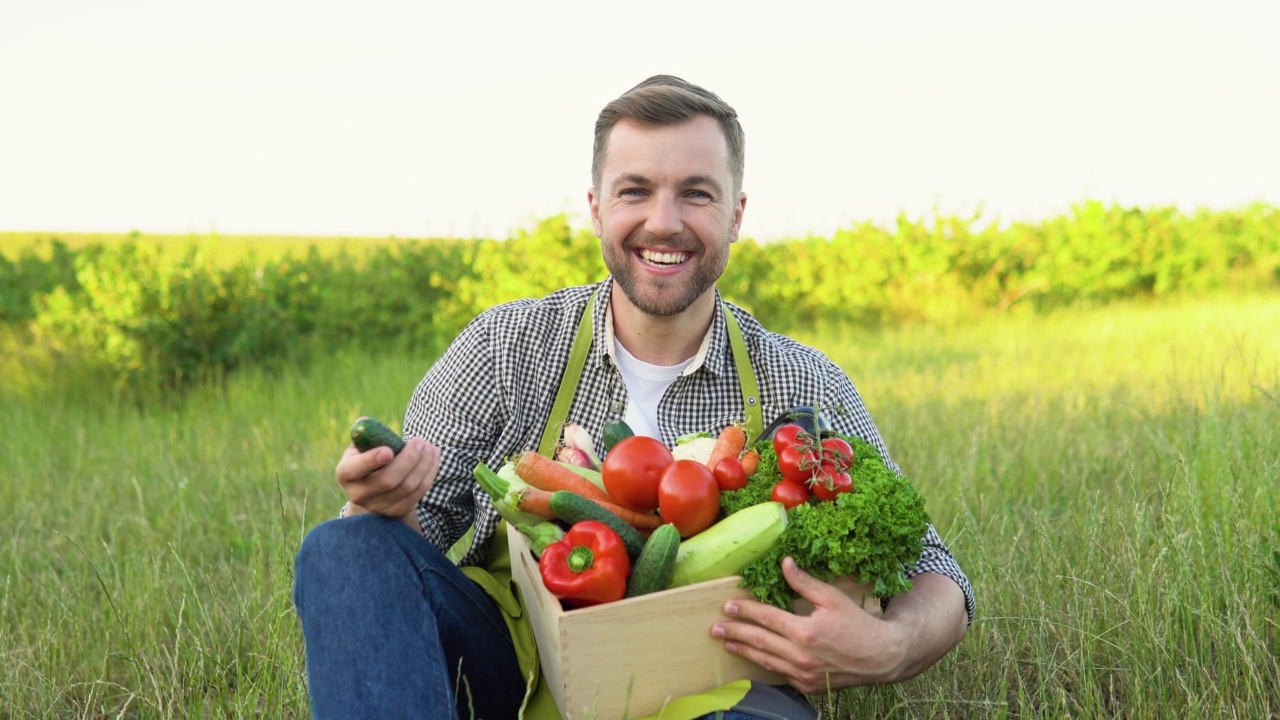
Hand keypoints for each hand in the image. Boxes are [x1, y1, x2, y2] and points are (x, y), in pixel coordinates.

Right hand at [335, 436, 440, 523]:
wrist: (375, 487)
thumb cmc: (370, 458)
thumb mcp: (363, 445)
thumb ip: (367, 435)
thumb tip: (366, 423)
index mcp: (346, 473)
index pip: (355, 469)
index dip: (371, 460)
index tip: (389, 451)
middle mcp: (358, 494)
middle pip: (387, 480)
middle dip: (409, 458)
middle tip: (421, 441)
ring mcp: (377, 507)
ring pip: (407, 487)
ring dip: (424, 465)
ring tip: (431, 448)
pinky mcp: (396, 512)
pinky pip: (418, 494)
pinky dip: (429, 474)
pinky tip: (434, 459)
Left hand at [711, 557, 906, 693]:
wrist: (881, 657)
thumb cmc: (858, 624)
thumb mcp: (833, 598)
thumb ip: (804, 583)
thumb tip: (784, 563)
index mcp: (805, 631)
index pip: (766, 618)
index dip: (745, 611)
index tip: (728, 605)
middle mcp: (800, 655)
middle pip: (759, 641)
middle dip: (735, 632)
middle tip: (715, 627)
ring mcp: (803, 674)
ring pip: (765, 661)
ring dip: (743, 650)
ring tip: (726, 643)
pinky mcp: (807, 685)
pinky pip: (779, 674)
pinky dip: (764, 664)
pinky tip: (753, 657)